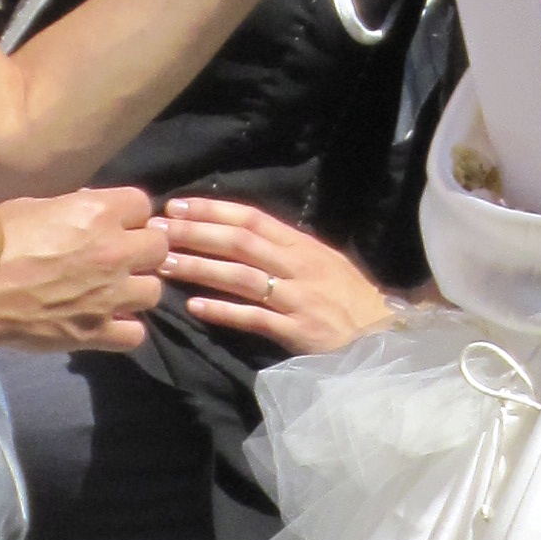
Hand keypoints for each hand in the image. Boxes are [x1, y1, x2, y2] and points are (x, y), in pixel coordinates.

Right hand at [0, 186, 167, 350]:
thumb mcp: (35, 206)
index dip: (130, 215)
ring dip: (136, 291)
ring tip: (113, 293)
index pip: (144, 205)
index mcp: (98, 212)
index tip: (116, 224)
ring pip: (154, 291)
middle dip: (142, 251)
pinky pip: (135, 333)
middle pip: (159, 248)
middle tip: (118, 258)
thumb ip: (72, 208)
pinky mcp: (97, 331)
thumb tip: (89, 212)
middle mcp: (114, 251)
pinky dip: (124, 329)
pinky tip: (106, 322)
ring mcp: (110, 295)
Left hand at [160, 196, 387, 353]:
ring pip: (241, 277)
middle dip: (196, 233)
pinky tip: (194, 306)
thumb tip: (244, 233)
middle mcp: (297, 265)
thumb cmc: (348, 298)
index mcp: (301, 245)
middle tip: (159, 230)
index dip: (212, 210)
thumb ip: (286, 249)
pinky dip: (223, 311)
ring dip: (200, 269)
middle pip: (240, 243)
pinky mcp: (295, 329)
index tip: (177, 205)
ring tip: (165, 264)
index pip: (252, 218)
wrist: (381, 334)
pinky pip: (253, 317)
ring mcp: (295, 297)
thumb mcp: (323, 262)